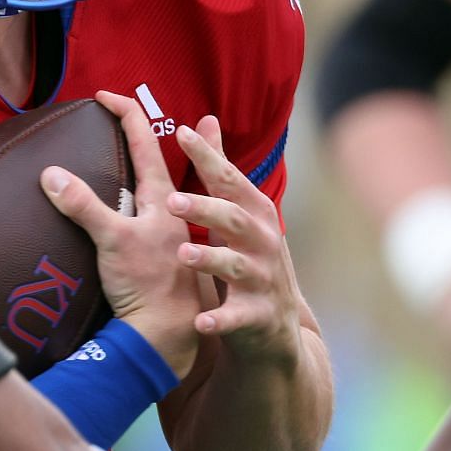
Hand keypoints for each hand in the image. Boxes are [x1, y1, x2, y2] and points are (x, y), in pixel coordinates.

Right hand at [41, 90, 200, 375]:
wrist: (170, 336)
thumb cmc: (150, 285)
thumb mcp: (113, 240)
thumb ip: (82, 205)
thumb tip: (50, 172)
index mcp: (162, 197)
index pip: (143, 139)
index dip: (123, 111)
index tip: (103, 94)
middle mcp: (169, 211)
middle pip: (156, 159)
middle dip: (141, 132)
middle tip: (124, 112)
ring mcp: (167, 234)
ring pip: (157, 190)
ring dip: (147, 167)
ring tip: (132, 155)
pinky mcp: (160, 259)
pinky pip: (149, 221)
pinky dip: (138, 207)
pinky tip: (132, 214)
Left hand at [168, 117, 302, 372]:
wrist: (277, 331)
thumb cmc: (248, 258)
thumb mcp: (236, 212)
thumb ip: (219, 170)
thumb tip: (204, 119)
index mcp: (254, 214)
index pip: (230, 180)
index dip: (208, 157)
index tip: (181, 132)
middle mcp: (263, 243)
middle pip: (234, 220)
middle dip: (206, 208)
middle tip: (173, 200)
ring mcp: (262, 280)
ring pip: (235, 266)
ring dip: (210, 259)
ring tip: (183, 254)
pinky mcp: (256, 317)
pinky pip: (236, 317)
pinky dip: (220, 319)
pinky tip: (201, 321)